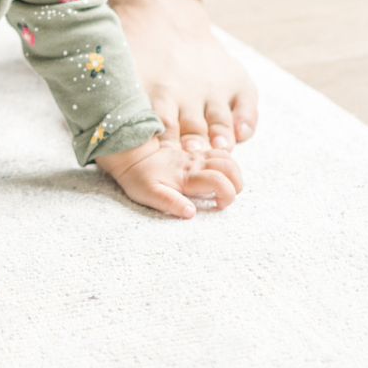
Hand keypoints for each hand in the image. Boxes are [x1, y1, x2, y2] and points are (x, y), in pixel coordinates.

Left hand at [97, 134, 240, 217]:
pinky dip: (227, 165)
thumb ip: (171, 203)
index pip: (219, 180)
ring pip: (226, 157)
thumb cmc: (139, 179)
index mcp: (187, 176)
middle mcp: (195, 163)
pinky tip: (220, 176)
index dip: (227, 195)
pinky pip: (218, 154)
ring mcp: (196, 157)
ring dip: (234, 173)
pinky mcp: (195, 155)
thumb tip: (191, 213)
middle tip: (224, 198)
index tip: (217, 206)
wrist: (131, 157)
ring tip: (225, 188)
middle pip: (229, 166)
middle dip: (236, 184)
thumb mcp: (149, 195)